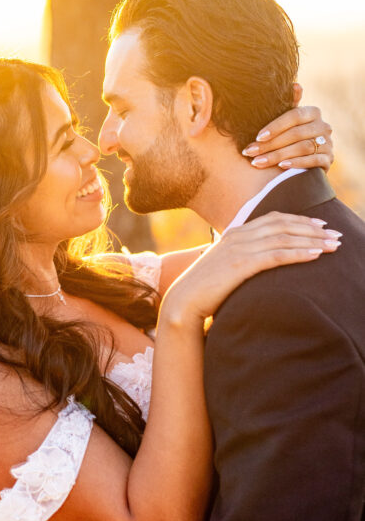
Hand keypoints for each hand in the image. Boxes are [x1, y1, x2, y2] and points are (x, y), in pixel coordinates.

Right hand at [162, 212, 340, 324]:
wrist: (185, 301)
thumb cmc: (206, 289)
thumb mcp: (226, 267)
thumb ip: (243, 258)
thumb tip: (263, 261)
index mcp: (235, 233)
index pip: (274, 219)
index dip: (300, 221)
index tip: (321, 226)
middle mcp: (239, 236)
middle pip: (283, 225)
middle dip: (312, 229)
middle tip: (336, 235)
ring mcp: (239, 248)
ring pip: (284, 238)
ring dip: (312, 241)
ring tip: (333, 246)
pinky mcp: (241, 265)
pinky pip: (276, 255)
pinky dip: (298, 253)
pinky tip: (315, 255)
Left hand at [242, 89, 333, 171]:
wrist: (305, 159)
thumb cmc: (290, 135)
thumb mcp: (287, 120)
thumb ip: (289, 104)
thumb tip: (295, 85)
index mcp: (313, 112)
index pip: (294, 116)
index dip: (275, 126)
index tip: (257, 137)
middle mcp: (323, 126)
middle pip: (296, 134)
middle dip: (270, 145)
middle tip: (251, 152)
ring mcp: (328, 143)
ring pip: (302, 148)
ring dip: (278, 156)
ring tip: (258, 162)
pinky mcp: (329, 159)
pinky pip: (313, 161)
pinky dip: (296, 163)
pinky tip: (281, 167)